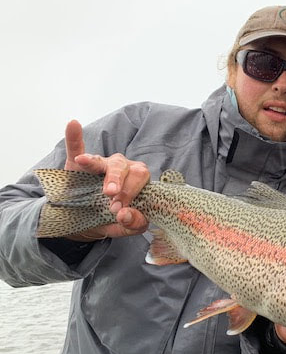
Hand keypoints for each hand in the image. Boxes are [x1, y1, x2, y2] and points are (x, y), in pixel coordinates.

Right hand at [63, 119, 149, 240]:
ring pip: (112, 163)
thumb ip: (132, 225)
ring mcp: (101, 165)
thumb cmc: (108, 219)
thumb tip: (125, 215)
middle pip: (134, 170)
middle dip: (127, 188)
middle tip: (114, 204)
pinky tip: (73, 126)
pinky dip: (75, 138)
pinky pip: (76, 147)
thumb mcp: (122, 228)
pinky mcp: (77, 163)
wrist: (80, 221)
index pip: (144, 181)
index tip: (121, 212)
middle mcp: (124, 169)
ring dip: (112, 176)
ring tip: (108, 190)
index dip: (135, 195)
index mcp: (137, 182)